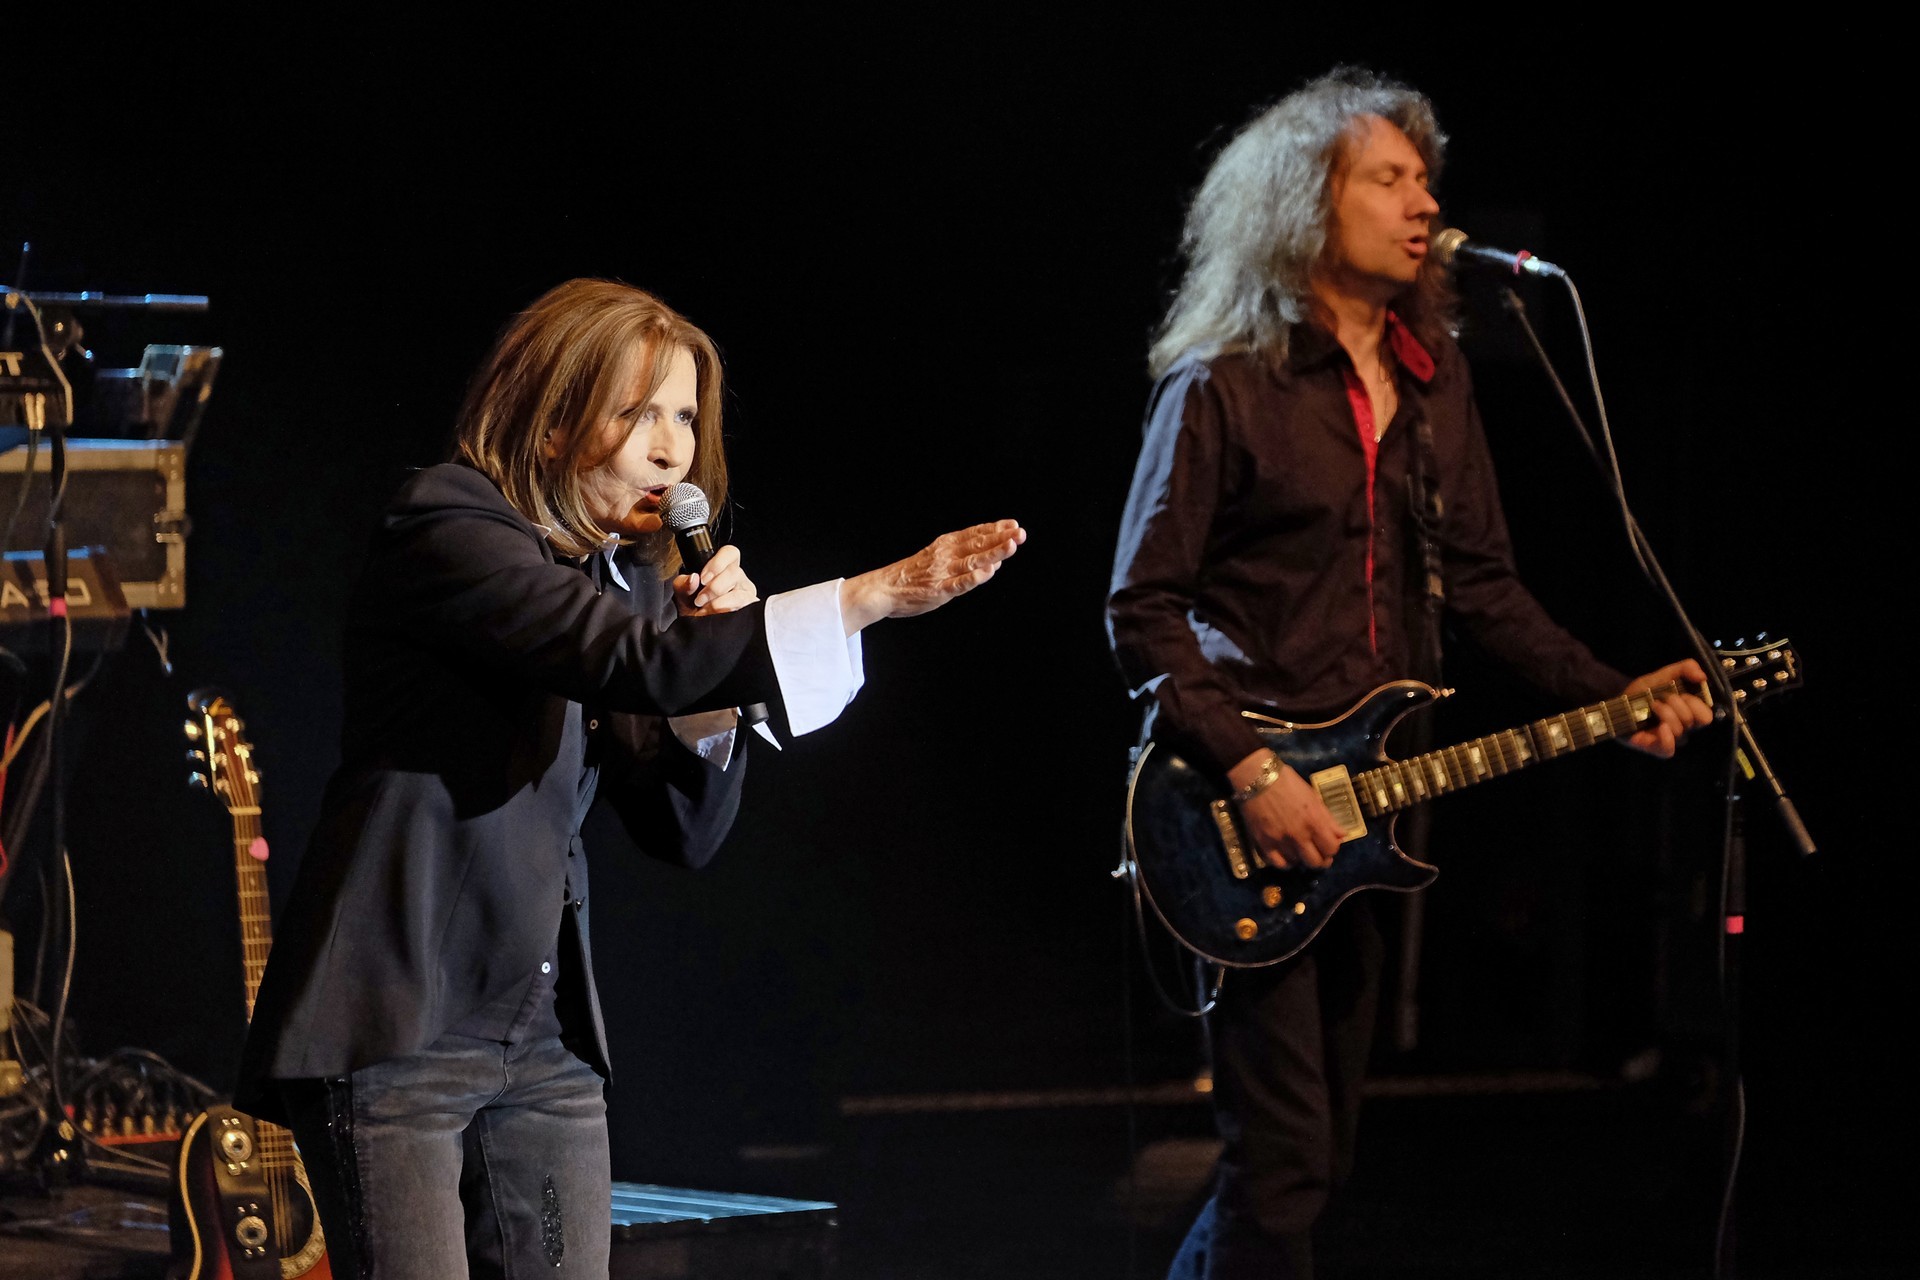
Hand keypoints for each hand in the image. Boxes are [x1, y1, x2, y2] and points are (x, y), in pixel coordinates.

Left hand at [672, 544, 757, 616]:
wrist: (698, 630)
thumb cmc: (694, 609)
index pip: (730, 553)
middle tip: (700, 600)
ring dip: (718, 602)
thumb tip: (693, 578)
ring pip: (739, 592)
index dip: (718, 563)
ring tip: (705, 610)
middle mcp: (738, 579)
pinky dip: (727, 610)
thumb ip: (683, 584)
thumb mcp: (683, 595)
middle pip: (734, 572)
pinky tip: (717, 615)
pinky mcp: (750, 609)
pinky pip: (744, 606)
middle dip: (713, 587)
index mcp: (724, 569)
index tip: (703, 578)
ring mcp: (746, 594)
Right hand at [838, 519, 1025, 633]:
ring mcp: (943, 573)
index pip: (975, 533)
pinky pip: (959, 584)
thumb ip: (964, 557)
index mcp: (945, 545)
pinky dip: (974, 578)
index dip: (995, 529)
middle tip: (1020, 533)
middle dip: (1001, 538)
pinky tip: (988, 572)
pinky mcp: (938, 590)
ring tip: (1011, 546)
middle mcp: (946, 555)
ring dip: (993, 553)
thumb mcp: (936, 556)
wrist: (884, 589)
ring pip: (972, 561)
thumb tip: (995, 558)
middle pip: (978, 544)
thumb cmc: (913, 575)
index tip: (1013, 524)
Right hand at [1227, 749, 1345, 870]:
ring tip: (1300, 850)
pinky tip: (1286, 855)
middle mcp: (1299, 835)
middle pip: (1316, 862)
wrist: (1257, 778)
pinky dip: (1284, 862)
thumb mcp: (1313, 796)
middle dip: (1320, 859)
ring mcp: (1280, 840)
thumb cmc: (1287, 783)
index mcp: (1314, 821)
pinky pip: (1277, 863)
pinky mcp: (1263, 843)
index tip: (1328, 845)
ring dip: (1301, 858)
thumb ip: (1328, 818)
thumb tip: (1341, 835)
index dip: (1332, 849)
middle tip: (1317, 853)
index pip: (1331, 849)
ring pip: (1297, 863)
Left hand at [1622, 659, 1714, 757]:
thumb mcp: (1662, 675)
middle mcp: (1683, 728)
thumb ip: (1684, 669)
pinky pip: (1668, 750)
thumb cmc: (1642, 693)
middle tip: (1662, 698)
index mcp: (1688, 713)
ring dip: (1666, 713)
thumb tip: (1702, 676)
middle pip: (1696, 722)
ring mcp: (1670, 739)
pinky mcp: (1655, 748)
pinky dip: (1666, 738)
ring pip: (1681, 730)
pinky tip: (1659, 727)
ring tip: (1652, 706)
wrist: (1617, 704)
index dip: (1695, 703)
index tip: (1678, 692)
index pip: (1706, 715)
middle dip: (1680, 705)